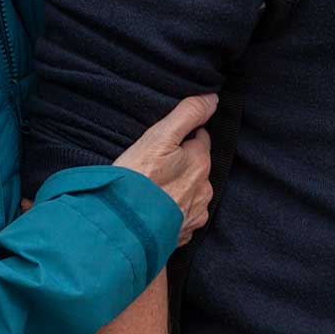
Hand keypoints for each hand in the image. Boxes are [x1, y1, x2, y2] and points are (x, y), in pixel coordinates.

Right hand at [113, 93, 217, 248]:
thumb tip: (213, 99)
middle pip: (197, 167)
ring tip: (154, 188)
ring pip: (191, 192)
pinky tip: (155, 209)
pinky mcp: (183, 235)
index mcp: (200, 163)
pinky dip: (172, 211)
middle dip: (183, 163)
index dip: (184, 137)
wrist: (121, 228)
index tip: (168, 141)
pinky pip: (182, 217)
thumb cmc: (137, 179)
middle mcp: (204, 189)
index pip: (201, 139)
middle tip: (156, 164)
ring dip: (179, 188)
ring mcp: (194, 214)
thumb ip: (188, 114)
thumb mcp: (159, 137)